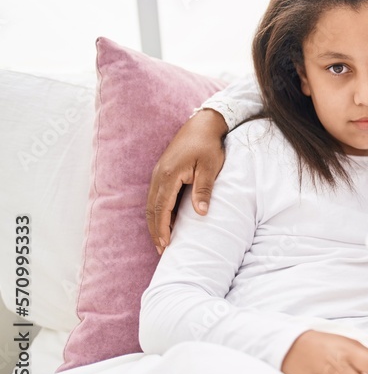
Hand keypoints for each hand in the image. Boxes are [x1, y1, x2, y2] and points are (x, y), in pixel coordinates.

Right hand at [145, 108, 228, 253]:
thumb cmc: (209, 145)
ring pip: (152, 203)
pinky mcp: (162, 171)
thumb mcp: (210, 167)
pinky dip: (158, 210)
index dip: (163, 228)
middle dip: (155, 230)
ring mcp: (158, 172)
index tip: (166, 244)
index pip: (162, 208)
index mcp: (169, 175)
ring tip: (162, 240)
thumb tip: (201, 213)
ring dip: (155, 222)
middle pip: (152, 208)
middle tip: (162, 249)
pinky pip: (156, 195)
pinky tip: (165, 219)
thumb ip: (204, 190)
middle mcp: (159, 175)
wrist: (203, 124)